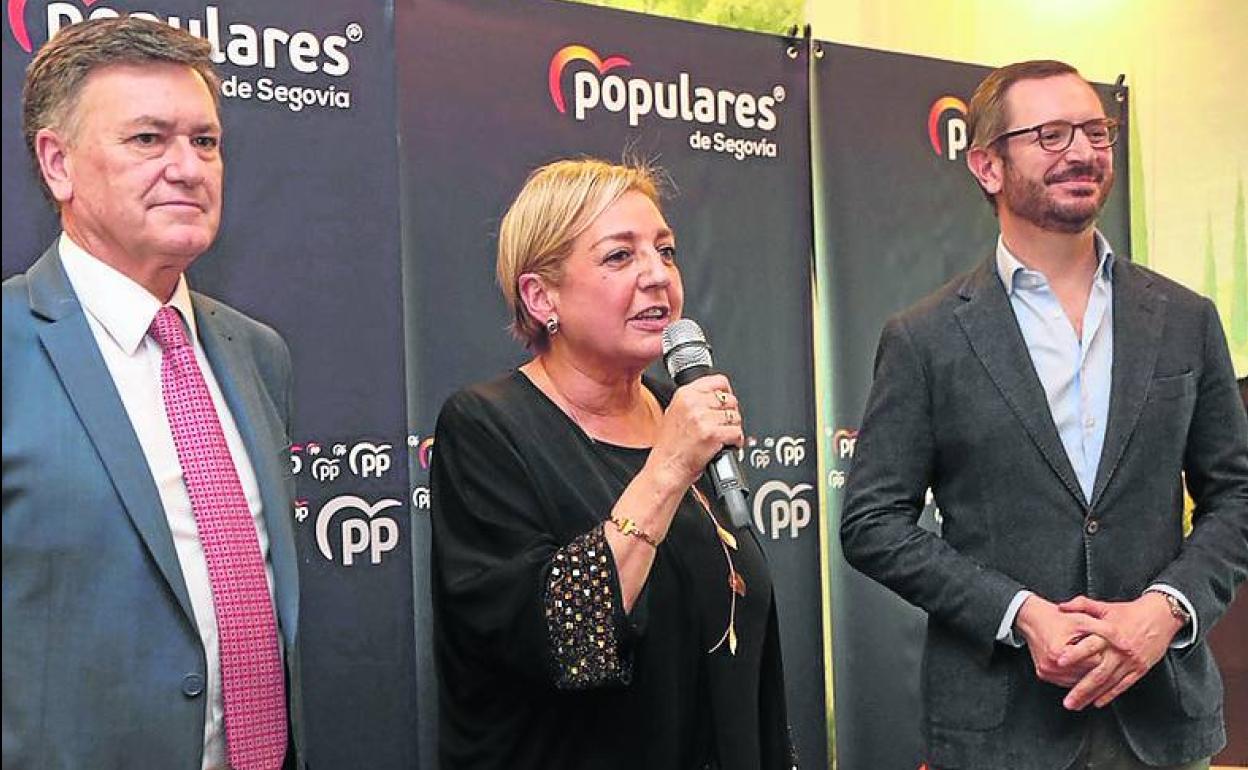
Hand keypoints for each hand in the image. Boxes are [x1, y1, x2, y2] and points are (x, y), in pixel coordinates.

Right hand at [647, 374, 743, 489]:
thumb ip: (694, 401)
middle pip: (730, 400)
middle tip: (722, 426)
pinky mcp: (712, 434)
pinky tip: (727, 445)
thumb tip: (717, 396)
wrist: (666, 469)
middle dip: (730, 414)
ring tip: (722, 437)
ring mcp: (703, 418)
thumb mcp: (675, 413)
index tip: (726, 403)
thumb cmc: (670, 447)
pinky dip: (736, 441)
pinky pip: (737, 432)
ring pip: (736, 416)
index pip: (718, 381)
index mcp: (684, 394)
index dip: (726, 393)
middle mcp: (693, 403)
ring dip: (733, 428)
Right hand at [1014, 595, 1106, 686]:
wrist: (1032, 618)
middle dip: (1099, 667)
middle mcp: (1051, 666)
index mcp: (1059, 653)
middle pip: (1086, 675)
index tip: (1108, 649)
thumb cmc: (1057, 618)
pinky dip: (1077, 676)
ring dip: (1088, 674)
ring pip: (1078, 681)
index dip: (1103, 654)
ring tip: (1093, 662)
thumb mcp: (1084, 619)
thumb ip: (1107, 631)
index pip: (1093, 663)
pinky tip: (1083, 669)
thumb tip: (1127, 645)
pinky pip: (1068, 681)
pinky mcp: (1044, 675)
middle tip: (1109, 660)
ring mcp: (1047, 672)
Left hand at [1057, 594, 1183, 709]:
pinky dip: (1110, 695)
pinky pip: (1123, 685)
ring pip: (1109, 683)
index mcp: (1110, 634)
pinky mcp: (1139, 669)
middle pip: (1099, 673)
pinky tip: (1098, 702)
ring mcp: (1130, 662)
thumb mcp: (1105, 606)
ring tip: (1077, 705)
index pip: (1090, 646)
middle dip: (1081, 689)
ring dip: (1092, 696)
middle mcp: (1120, 651)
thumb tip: (1061, 607)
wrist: (1160, 617)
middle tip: (1067, 700)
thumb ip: (1081, 605)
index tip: (1059, 662)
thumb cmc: (1129, 612)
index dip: (1074, 654)